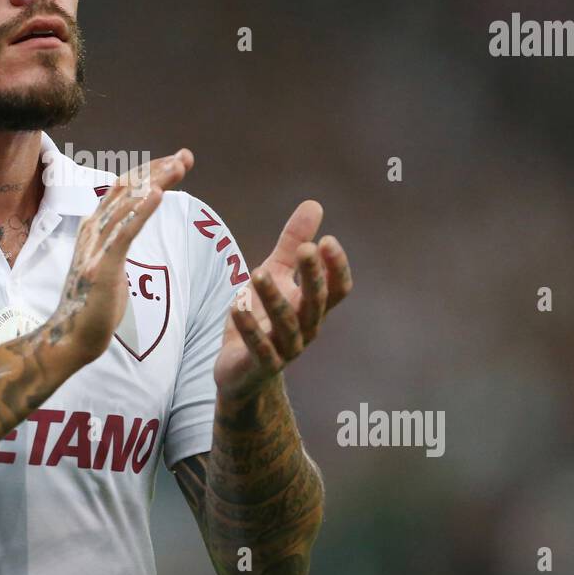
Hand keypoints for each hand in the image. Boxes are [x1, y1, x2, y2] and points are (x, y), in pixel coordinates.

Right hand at [49, 149, 193, 366]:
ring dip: (155, 181)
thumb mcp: (107, 260)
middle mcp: (93, 229)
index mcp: (95, 226)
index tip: (178, 161)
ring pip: (128, 204)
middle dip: (157, 169)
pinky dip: (142, 210)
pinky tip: (158, 194)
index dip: (150, 170)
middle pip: (127, 188)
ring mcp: (96, 247)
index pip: (124, 188)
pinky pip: (125, 232)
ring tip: (178, 167)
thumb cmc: (94, 302)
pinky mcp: (102, 266)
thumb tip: (132, 221)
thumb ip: (116, 238)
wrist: (73, 335)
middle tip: (185, 156)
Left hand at [213, 200, 352, 398]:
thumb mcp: (276, 274)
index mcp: (312, 307)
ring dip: (274, 299)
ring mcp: (285, 349)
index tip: (328, 240)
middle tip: (306, 249)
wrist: (241, 370)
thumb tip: (314, 204)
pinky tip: (237, 307)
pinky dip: (249, 328)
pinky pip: (259, 348)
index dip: (335, 267)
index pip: (336, 289)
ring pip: (287, 325)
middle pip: (316, 303)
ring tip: (258, 273)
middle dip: (313, 277)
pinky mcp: (260, 365)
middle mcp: (306, 328)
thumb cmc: (262, 317)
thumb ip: (292, 243)